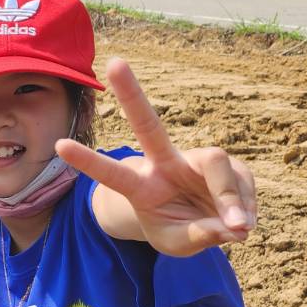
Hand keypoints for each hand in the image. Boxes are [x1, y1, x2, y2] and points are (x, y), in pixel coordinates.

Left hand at [57, 59, 256, 256]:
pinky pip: (243, 183)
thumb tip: (233, 224)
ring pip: (218, 166)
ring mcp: (197, 161)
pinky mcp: (227, 164)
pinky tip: (244, 222)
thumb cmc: (179, 230)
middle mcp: (166, 165)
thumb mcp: (179, 244)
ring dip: (231, 197)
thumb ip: (200, 236)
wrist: (202, 225)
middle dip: (132, 95)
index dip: (89, 161)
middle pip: (150, 126)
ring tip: (240, 228)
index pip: (113, 174)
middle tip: (114, 62)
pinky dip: (247, 206)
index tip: (59, 145)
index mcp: (143, 187)